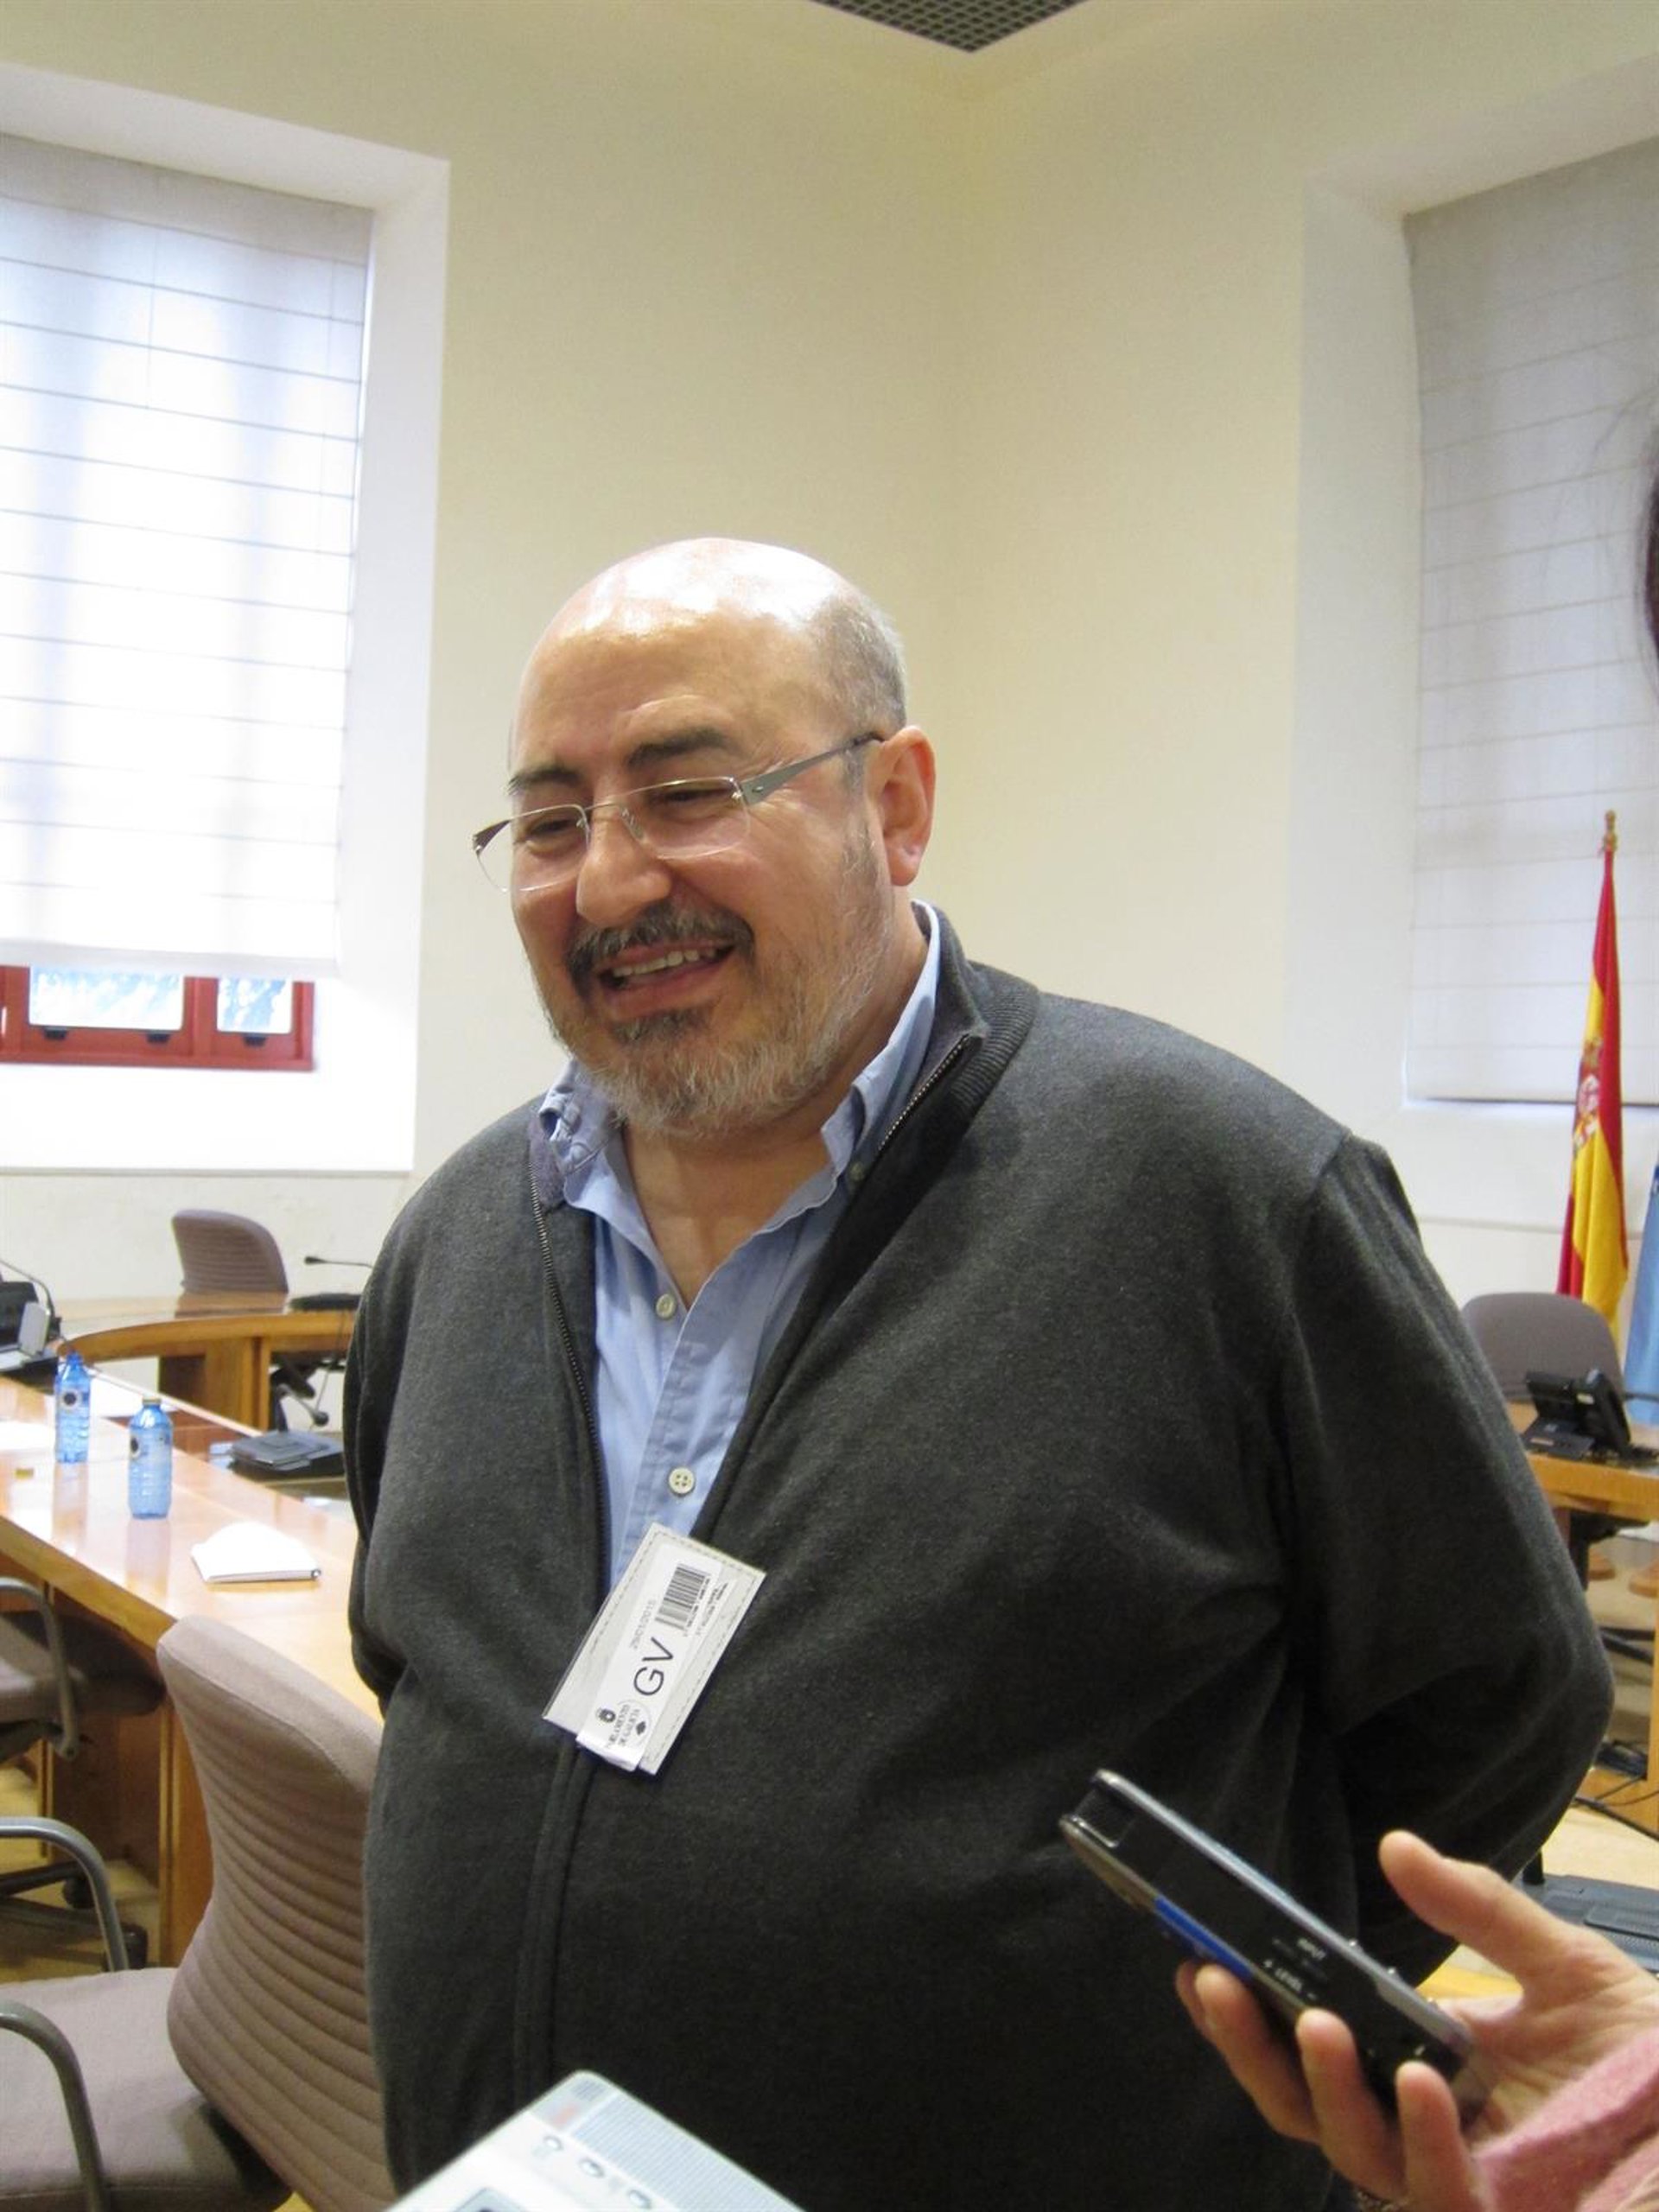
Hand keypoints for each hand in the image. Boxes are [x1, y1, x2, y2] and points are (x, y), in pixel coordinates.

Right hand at [1175, 1829, 1658, 2209]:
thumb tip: (1395, 1848)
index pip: (1311, 2054)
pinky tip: (1416, 2082)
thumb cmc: (1642, 2058)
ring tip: (1315, 2020)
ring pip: (1355, 2155)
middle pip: (1305, 2109)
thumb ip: (1477, 1908)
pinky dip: (1421, 2140)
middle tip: (1214, 1981)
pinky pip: (1442, 2193)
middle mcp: (1425, 2129)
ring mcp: (1460, 2176)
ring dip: (1323, 2089)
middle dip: (1251, 2050)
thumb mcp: (1560, 1962)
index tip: (1198, 1960)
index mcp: (1419, 2068)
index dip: (1250, 2017)